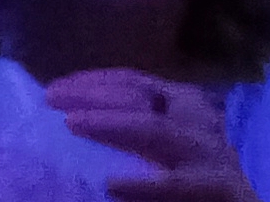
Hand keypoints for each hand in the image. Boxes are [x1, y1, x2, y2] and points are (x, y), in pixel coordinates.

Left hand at [43, 73, 255, 201]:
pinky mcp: (218, 189)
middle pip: (140, 99)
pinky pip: (174, 186)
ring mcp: (211, 156)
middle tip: (51, 98)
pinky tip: (113, 185)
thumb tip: (73, 119)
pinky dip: (144, 186)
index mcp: (186, 106)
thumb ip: (131, 132)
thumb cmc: (194, 179)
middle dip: (93, 95)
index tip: (57, 87)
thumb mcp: (163, 146)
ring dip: (111, 125)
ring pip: (155, 131)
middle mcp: (198, 122)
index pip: (135, 82)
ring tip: (73, 123)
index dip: (93, 81)